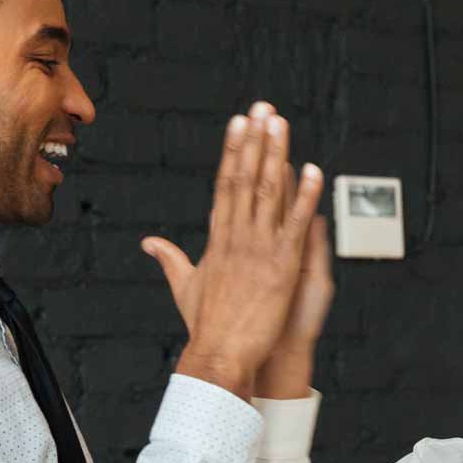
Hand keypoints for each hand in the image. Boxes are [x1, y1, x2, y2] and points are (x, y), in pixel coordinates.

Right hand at [142, 101, 324, 397]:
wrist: (220, 355)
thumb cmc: (205, 327)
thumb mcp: (185, 287)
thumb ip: (171, 259)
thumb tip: (150, 242)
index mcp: (218, 240)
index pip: (226, 185)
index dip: (233, 152)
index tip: (238, 125)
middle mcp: (236, 237)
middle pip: (245, 178)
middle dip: (254, 140)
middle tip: (261, 107)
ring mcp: (259, 249)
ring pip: (268, 192)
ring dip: (276, 154)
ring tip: (282, 123)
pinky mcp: (281, 266)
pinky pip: (295, 224)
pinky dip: (304, 196)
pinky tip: (312, 169)